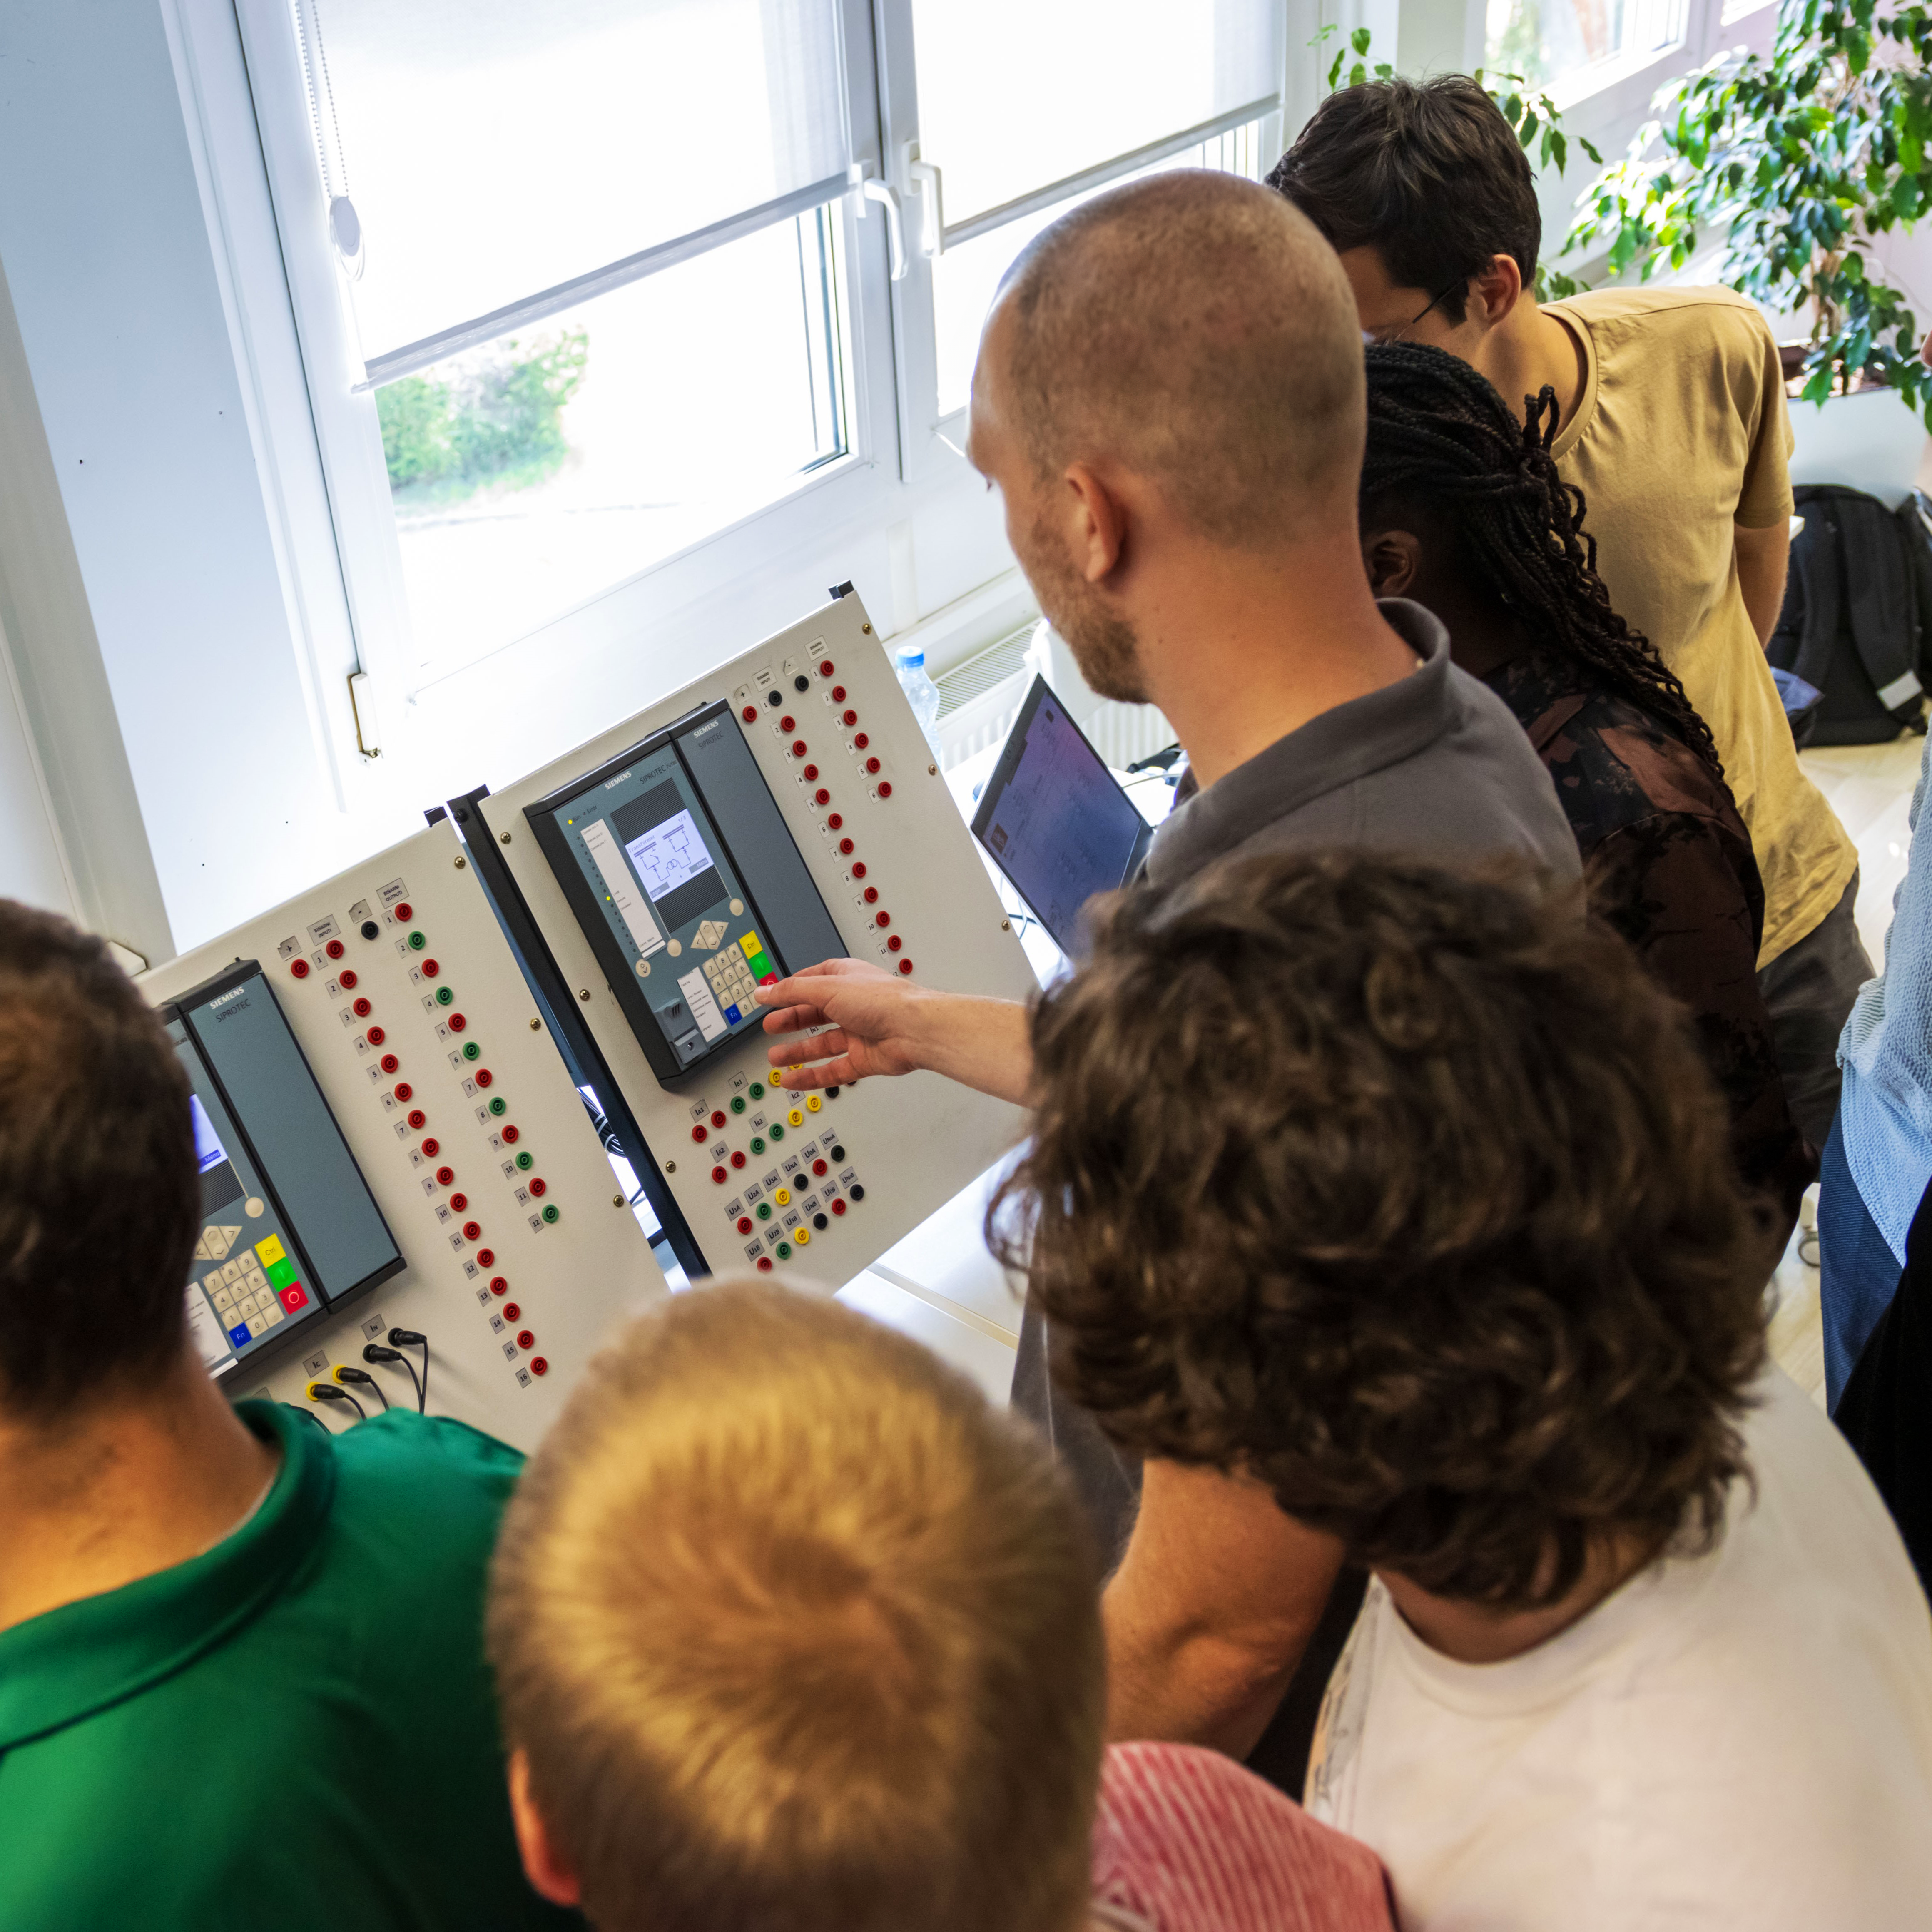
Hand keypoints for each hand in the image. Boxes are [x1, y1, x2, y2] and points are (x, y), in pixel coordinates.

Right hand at [757, 958, 930, 1088]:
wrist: (915, 1030)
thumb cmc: (882, 1001)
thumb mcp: (827, 988)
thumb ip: (792, 991)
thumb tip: (764, 991)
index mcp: (845, 979)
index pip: (811, 982)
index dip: (789, 990)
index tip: (769, 998)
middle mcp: (852, 1005)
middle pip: (814, 1014)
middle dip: (791, 1021)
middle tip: (771, 1027)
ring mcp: (859, 1033)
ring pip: (822, 1044)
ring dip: (797, 1052)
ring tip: (775, 1058)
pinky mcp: (864, 1059)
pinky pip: (833, 1070)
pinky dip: (812, 1076)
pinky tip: (793, 1079)